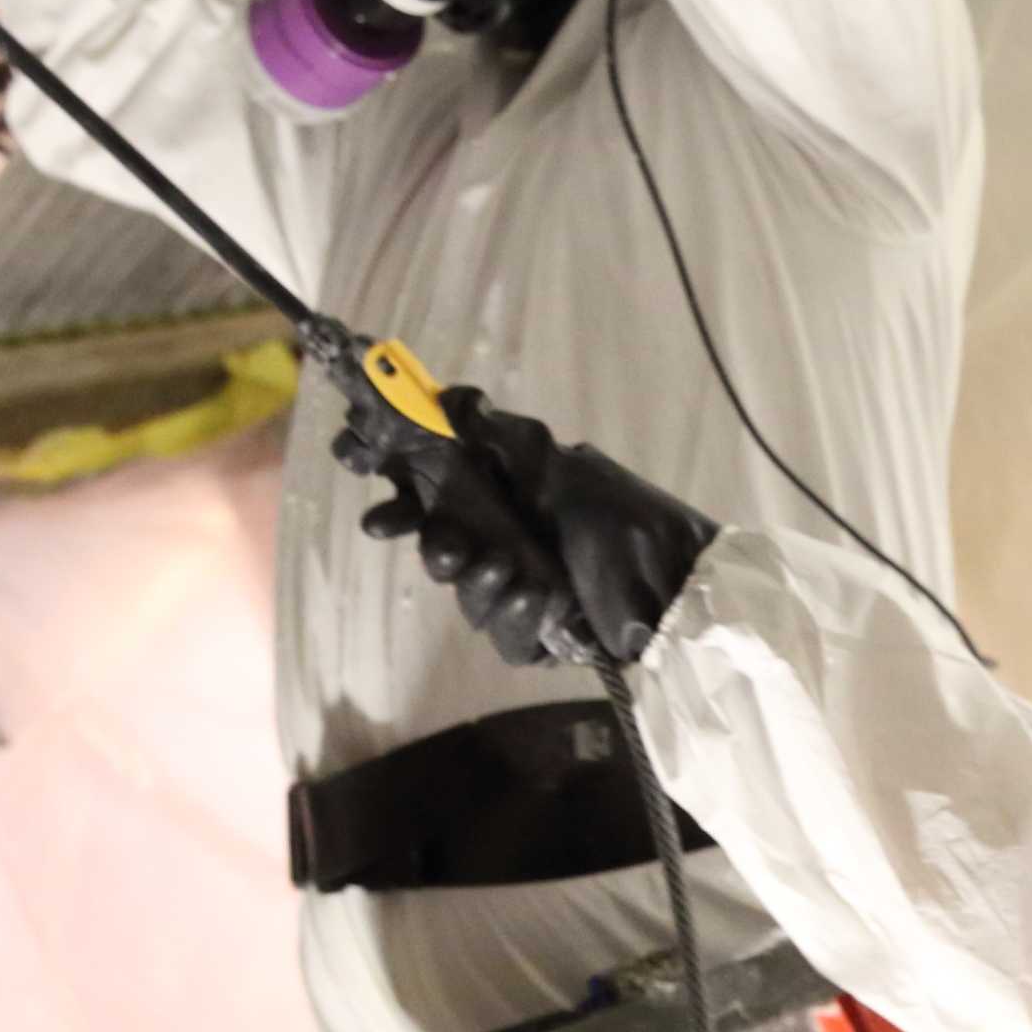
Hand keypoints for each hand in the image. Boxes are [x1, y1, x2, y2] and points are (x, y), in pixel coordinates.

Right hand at [341, 387, 720, 666]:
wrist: (677, 580)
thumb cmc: (624, 516)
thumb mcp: (565, 467)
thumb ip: (503, 438)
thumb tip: (450, 397)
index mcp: (497, 497)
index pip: (424, 485)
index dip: (388, 471)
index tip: (354, 457)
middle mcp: (496, 542)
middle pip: (435, 542)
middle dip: (430, 540)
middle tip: (437, 540)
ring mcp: (511, 590)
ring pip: (463, 590)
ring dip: (480, 579)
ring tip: (511, 568)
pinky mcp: (529, 634)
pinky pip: (500, 630)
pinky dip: (513, 612)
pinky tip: (536, 596)